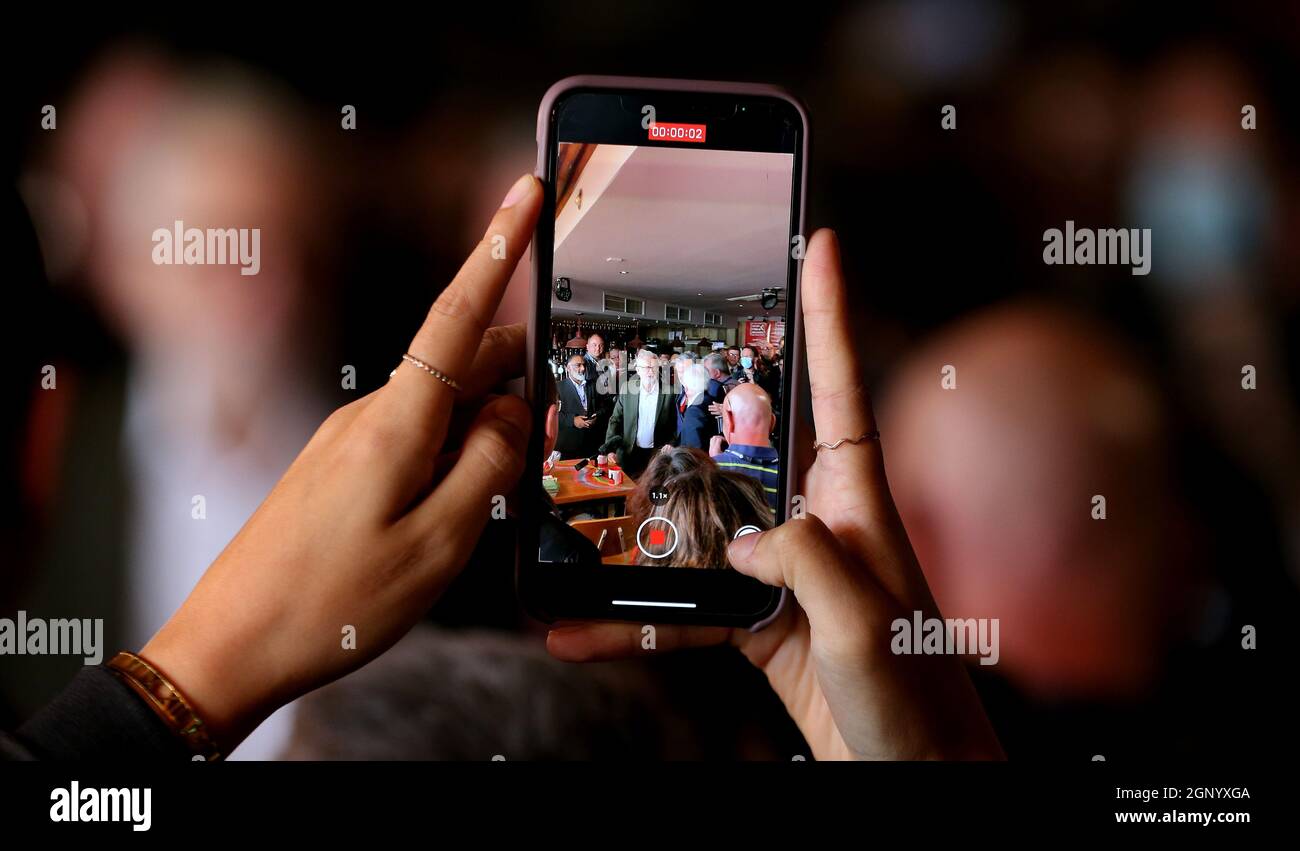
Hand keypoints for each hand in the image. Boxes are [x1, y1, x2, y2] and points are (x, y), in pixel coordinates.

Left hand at [141, 174, 542, 749]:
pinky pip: (416, 440)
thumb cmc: (331, 604)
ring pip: (443, 408)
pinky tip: (458, 511)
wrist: (229, 647)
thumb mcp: (438, 545)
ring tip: (499, 499)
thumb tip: (513, 413)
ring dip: (485, 432)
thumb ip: (489, 468)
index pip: (460, 314)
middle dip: (516, 377)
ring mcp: (351, 440)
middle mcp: (370, 416)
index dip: (499, 248)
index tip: (525, 192)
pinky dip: (453, 458)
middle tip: (550, 431)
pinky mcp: (341, 468)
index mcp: (397, 423)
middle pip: (462, 364)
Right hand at [547, 229, 1003, 760]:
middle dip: (687, 414)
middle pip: (742, 451)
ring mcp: (783, 573)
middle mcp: (818, 524)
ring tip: (568, 547)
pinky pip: (686, 608)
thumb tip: (740, 538)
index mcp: (857, 504)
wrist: (913, 776)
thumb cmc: (916, 700)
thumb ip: (805, 560)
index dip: (828, 314)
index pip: (840, 389)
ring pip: (695, 537)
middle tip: (637, 375)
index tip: (816, 243)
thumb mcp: (865, 623)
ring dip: (634, 547)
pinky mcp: (758, 622)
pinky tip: (584, 630)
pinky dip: (637, 622)